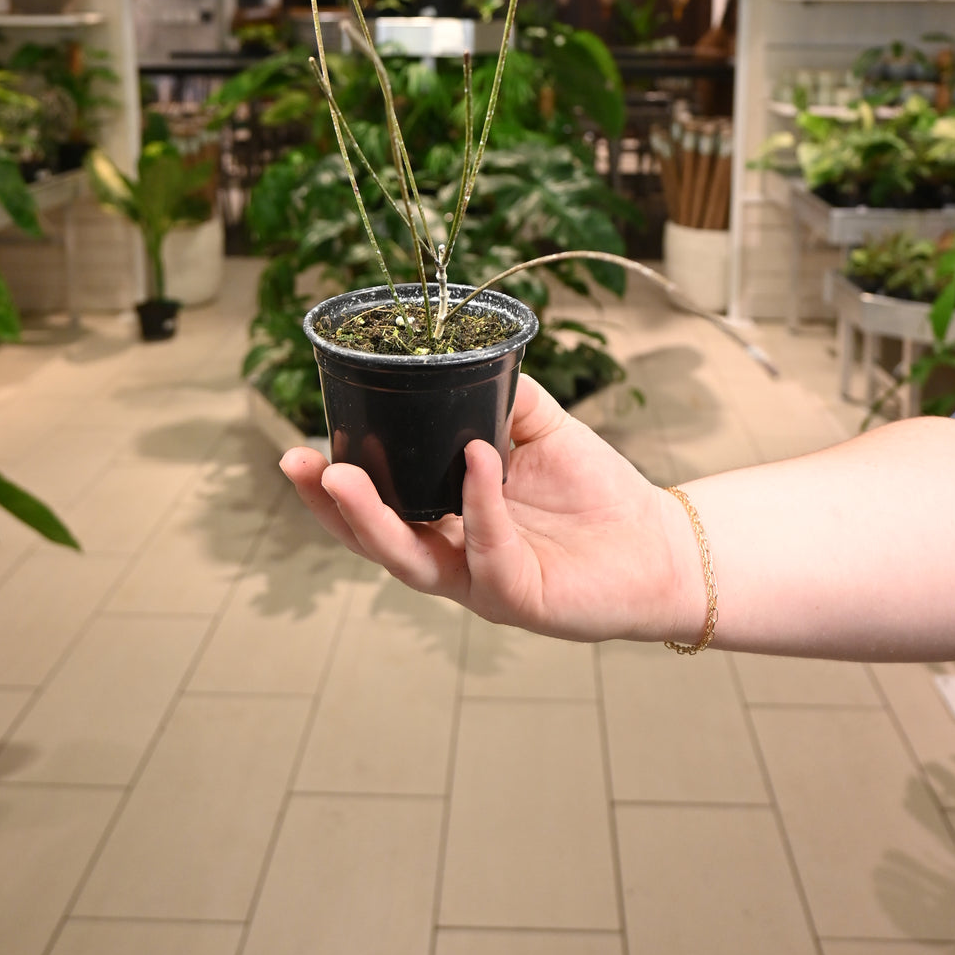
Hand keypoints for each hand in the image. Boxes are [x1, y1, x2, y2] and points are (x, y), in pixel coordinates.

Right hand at [279, 373, 695, 642]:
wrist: (657, 543)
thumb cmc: (594, 492)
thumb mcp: (537, 428)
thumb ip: (498, 398)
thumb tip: (458, 356)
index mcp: (443, 523)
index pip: (374, 509)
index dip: (331, 487)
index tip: (298, 451)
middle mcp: (451, 558)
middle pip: (372, 542)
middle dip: (330, 507)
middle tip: (297, 465)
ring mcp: (480, 583)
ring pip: (411, 561)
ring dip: (373, 521)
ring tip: (343, 477)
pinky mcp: (520, 597)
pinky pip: (490, 547)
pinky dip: (480, 502)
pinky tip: (475, 459)